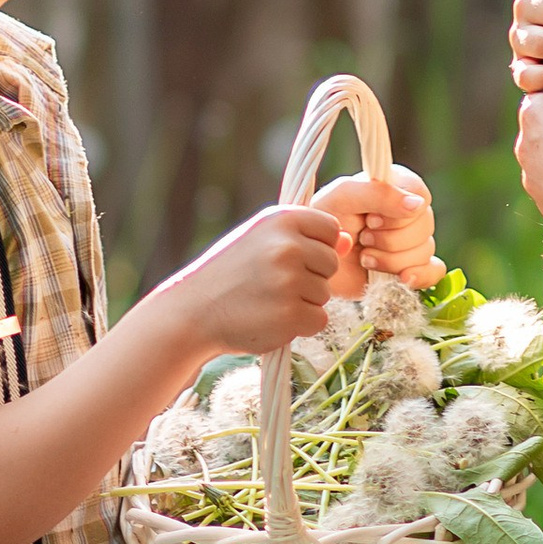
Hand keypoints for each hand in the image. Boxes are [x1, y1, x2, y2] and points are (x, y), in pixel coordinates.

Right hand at [159, 204, 347, 360]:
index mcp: (282, 219)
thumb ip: (304, 238)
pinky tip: (272, 318)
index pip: (331, 229)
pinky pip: (319, 319)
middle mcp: (288, 246)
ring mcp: (289, 281)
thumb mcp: (262, 241)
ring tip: (268, 300)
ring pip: (326, 294)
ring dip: (303, 302)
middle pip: (332, 263)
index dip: (316, 246)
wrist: (193, 311)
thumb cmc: (230, 273)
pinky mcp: (290, 314)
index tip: (288, 258)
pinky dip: (301, 325)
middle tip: (273, 283)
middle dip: (311, 276)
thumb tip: (349, 241)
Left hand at [312, 166, 441, 291]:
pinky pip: (435, 271)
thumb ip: (376, 192)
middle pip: (426, 224)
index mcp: (392, 187)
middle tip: (363, 240)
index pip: (419, 193)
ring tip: (365, 259)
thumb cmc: (321, 224)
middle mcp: (405, 214)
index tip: (371, 220)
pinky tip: (401, 280)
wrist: (311, 267)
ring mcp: (409, 242)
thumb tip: (418, 205)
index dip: (398, 212)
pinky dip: (421, 276)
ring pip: (427, 249)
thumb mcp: (340, 197)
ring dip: (393, 260)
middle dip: (391, 239)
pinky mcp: (411, 269)